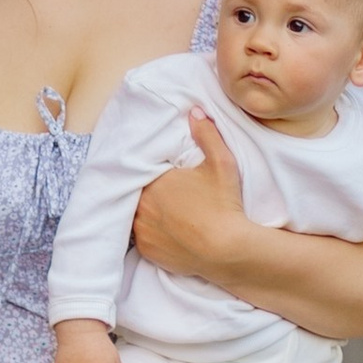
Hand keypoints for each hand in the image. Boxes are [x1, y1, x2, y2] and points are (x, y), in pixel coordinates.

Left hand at [128, 108, 250, 288]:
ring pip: (134, 215)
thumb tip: (194, 112)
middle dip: (145, 190)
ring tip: (160, 210)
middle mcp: (140, 205)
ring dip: (144, 211)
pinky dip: (149, 233)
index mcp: (153, 180)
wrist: (227, 249)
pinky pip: (141, 238)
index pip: (140, 170)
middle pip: (135, 192)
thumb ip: (207, 134)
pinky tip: (164, 230)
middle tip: (162, 191)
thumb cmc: (223, 204)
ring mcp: (141, 230)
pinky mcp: (147, 251)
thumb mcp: (221, 163)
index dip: (149, 171)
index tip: (160, 174)